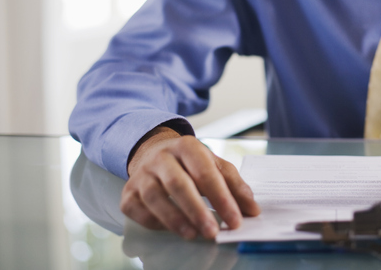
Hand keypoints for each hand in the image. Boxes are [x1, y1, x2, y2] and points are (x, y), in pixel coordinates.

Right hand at [120, 127, 260, 239]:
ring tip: (194, 234)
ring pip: (156, 198)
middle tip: (213, 232)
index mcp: (187, 146)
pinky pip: (139, 211)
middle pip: (178, 184)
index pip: (206, 172)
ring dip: (176, 220)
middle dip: (197, 211)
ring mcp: (142, 175)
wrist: (153, 153)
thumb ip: (235, 185)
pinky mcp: (128, 193)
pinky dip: (156, 222)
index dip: (222, 198)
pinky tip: (173, 229)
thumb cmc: (190, 164)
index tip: (236, 220)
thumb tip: (252, 209)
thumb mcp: (214, 165)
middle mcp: (161, 158)